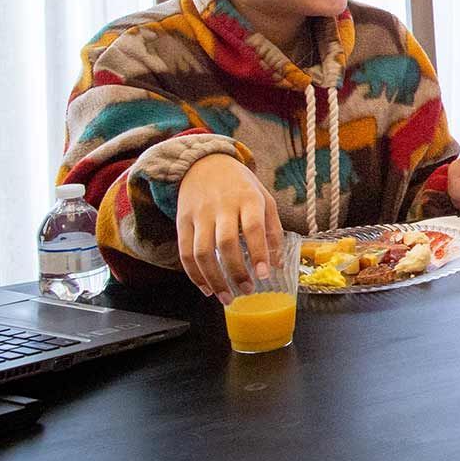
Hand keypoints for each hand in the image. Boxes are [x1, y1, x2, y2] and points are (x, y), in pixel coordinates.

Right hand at [176, 153, 281, 303]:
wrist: (203, 163)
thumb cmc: (241, 186)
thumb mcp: (264, 199)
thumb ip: (273, 230)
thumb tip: (277, 265)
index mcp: (248, 198)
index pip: (253, 226)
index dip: (259, 252)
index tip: (264, 275)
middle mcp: (222, 205)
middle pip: (226, 243)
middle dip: (236, 271)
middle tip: (247, 291)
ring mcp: (199, 214)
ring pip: (202, 252)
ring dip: (214, 279)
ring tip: (227, 297)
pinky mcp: (182, 221)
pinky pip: (185, 252)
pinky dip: (194, 274)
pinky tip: (206, 288)